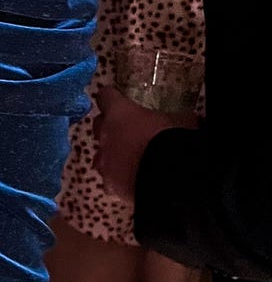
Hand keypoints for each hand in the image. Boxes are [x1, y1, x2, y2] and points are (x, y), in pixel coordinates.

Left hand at [94, 83, 192, 202]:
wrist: (169, 178)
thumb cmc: (173, 140)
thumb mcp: (180, 121)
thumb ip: (173, 117)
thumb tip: (183, 119)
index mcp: (120, 112)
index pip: (106, 97)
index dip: (111, 97)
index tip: (115, 97)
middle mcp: (106, 135)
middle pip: (98, 125)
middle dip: (109, 126)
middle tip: (125, 130)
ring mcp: (105, 162)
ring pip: (100, 154)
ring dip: (111, 154)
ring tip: (127, 158)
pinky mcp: (110, 185)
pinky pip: (109, 180)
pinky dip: (117, 179)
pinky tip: (130, 181)